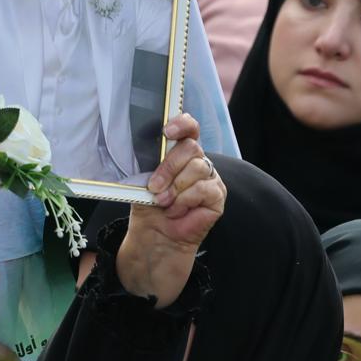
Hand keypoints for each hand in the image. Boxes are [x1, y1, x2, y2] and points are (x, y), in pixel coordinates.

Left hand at [117, 115, 225, 308]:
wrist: (155, 236)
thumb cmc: (149, 206)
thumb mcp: (143, 181)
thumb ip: (149, 163)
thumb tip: (146, 150)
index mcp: (180, 152)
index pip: (189, 128)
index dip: (182, 124)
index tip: (167, 132)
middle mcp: (198, 161)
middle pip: (191, 147)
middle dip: (169, 167)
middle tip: (154, 186)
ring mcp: (210, 178)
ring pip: (197, 168)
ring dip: (175, 187)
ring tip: (164, 203)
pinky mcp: (217, 195)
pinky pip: (204, 189)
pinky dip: (185, 200)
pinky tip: (177, 210)